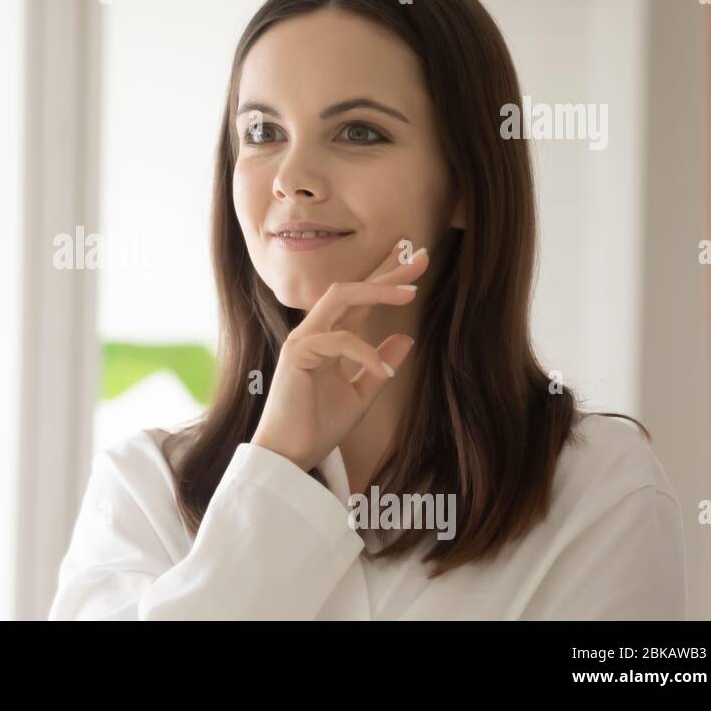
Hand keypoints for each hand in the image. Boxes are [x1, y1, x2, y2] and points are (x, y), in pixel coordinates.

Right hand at [250, 240, 429, 471]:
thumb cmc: (318, 426)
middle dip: (386, 273)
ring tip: (410, 293)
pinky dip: (365, 352)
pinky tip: (383, 369)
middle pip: (351, 290)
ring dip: (377, 291)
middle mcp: (314, 332)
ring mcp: (303, 340)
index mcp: (329, 340)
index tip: (413, 262)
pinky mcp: (297, 354)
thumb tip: (405, 339)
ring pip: (340, 298)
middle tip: (420, 257)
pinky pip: (338, 340)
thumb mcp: (361, 395)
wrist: (290, 454)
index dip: (384, 280)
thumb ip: (378, 366)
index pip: (358, 301)